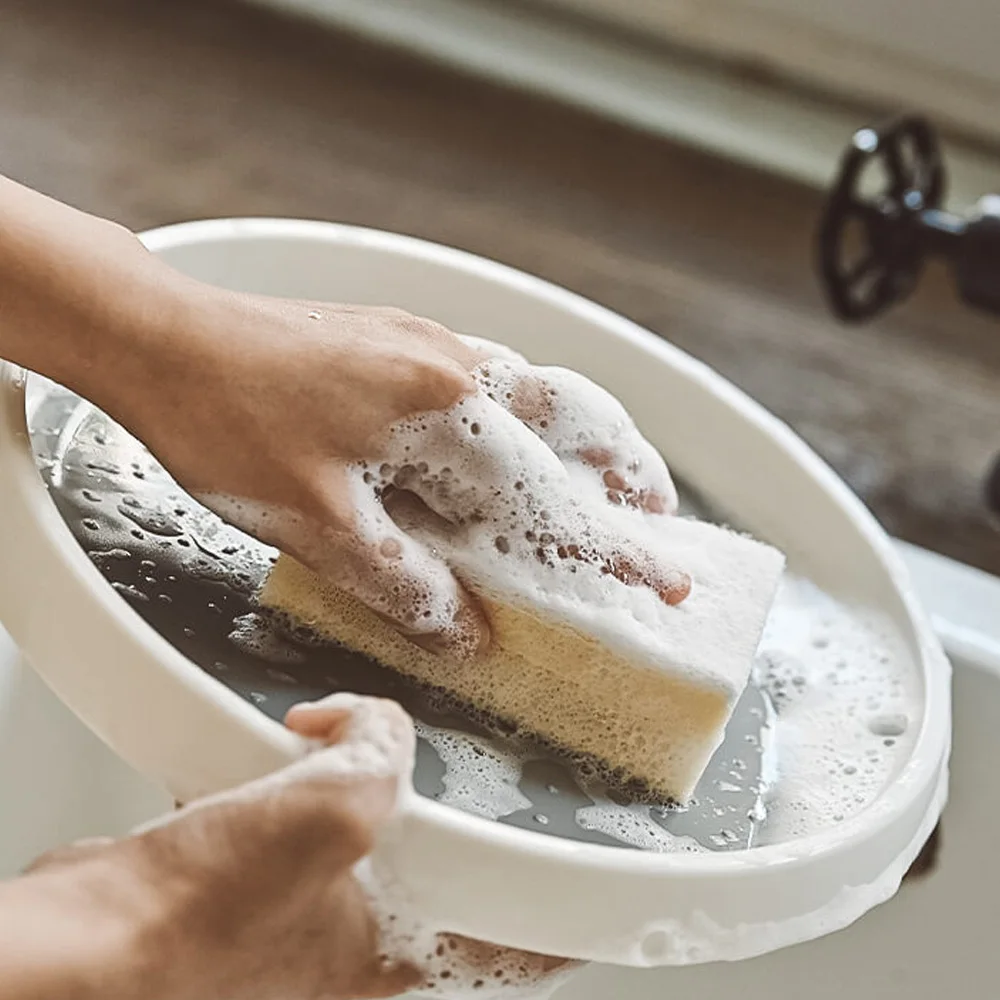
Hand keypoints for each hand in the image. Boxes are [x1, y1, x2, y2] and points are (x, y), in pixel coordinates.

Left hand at [0, 175, 686, 657]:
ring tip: (599, 476)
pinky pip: (488, 374)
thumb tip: (464, 632)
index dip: (609, 549)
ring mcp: (427, 342)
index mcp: (449, 411)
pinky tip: (503, 437)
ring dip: (579, 435)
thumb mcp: (319, 524)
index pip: (552, 496)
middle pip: (575, 415)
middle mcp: (455, 365)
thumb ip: (401, 582)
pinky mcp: (397, 335)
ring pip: (536, 388)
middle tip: (654, 514)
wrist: (164, 337)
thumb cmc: (229, 423)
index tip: (664, 581)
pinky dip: (522, 412)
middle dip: (625, 467)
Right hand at [22, 695, 577, 999]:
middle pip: (430, 868)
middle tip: (431, 764)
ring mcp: (299, 924)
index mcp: (393, 954)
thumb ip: (380, 751)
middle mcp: (352, 948)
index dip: (559, 911)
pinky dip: (286, 786)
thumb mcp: (332, 808)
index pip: (511, 938)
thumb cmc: (194, 922)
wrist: (85, 948)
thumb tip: (374, 725)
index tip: (603, 893)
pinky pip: (292, 827)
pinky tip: (267, 756)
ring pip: (356, 838)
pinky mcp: (248, 896)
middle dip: (430, 807)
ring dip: (345, 783)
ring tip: (329, 742)